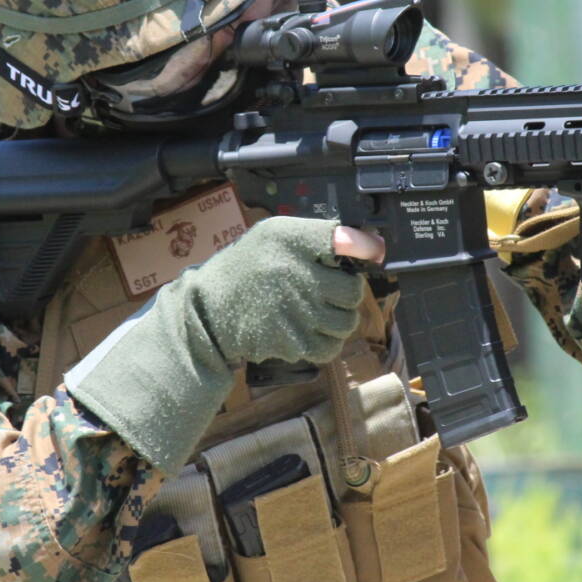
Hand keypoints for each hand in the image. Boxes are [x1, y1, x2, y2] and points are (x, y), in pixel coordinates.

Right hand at [192, 217, 372, 365]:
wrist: (209, 309)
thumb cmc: (248, 268)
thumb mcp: (275, 235)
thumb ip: (318, 236)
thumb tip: (371, 246)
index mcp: (291, 240)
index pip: (345, 240)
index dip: (365, 247)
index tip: (373, 253)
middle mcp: (297, 274)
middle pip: (353, 290)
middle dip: (346, 292)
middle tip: (330, 291)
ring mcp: (297, 312)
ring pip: (347, 322)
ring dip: (339, 319)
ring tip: (320, 312)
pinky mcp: (293, 341)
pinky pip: (330, 346)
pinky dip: (326, 341)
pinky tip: (311, 330)